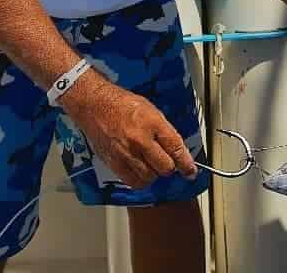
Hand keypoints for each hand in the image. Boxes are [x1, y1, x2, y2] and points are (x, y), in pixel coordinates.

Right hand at [60, 76, 197, 188]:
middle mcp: (140, 140)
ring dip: (154, 173)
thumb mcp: (150, 110)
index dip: (186, 163)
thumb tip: (177, 149)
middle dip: (170, 167)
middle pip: (165, 167)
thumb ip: (164, 131)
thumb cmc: (121, 104)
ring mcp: (126, 153)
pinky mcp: (114, 163)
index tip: (191, 172)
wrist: (95, 105)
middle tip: (167, 162)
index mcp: (152, 123)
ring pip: (150, 177)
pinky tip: (140, 170)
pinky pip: (133, 181)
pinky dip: (140, 179)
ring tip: (151, 163)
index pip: (175, 148)